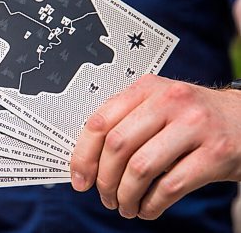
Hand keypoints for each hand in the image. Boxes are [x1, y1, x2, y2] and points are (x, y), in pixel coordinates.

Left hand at [70, 74, 240, 219]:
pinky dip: (151, 204)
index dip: (84, 155)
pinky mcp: (216, 153)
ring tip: (125, 206)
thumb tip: (86, 160)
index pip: (100, 121)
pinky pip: (170, 186)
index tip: (80, 178)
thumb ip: (123, 123)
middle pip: (117, 145)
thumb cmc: (191, 116)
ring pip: (140, 168)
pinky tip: (147, 208)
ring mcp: (194, 125)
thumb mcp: (156, 106)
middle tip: (105, 196)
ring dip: (126, 195)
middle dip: (105, 179)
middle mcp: (169, 101)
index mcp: (146, 88)